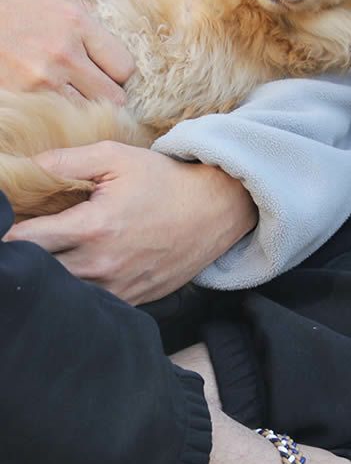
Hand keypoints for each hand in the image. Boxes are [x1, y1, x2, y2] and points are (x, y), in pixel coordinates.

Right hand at [0, 0, 133, 102]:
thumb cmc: (10, 1)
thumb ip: (86, 18)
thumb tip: (110, 39)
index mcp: (76, 23)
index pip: (124, 67)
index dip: (119, 73)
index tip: (108, 71)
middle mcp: (64, 54)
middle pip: (114, 98)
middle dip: (108, 96)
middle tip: (95, 90)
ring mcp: (42, 79)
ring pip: (88, 114)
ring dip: (84, 108)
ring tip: (74, 97)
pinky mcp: (23, 97)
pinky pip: (58, 118)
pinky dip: (60, 115)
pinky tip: (54, 103)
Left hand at [4, 142, 257, 303]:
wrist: (216, 211)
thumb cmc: (166, 182)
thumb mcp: (117, 157)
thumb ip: (68, 160)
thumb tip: (30, 167)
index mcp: (93, 227)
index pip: (26, 241)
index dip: (7, 236)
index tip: (4, 228)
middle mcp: (103, 264)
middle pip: (40, 274)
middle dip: (25, 261)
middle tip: (22, 247)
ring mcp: (120, 287)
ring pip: (65, 295)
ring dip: (51, 280)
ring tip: (50, 261)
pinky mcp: (135, 299)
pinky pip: (95, 305)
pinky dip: (80, 294)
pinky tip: (80, 274)